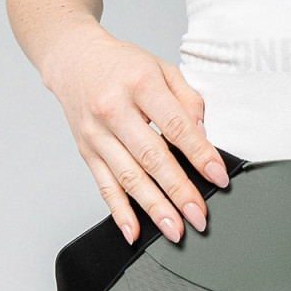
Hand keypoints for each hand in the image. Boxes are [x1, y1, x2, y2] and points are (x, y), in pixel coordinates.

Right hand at [42, 22, 231, 245]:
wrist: (73, 59)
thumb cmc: (122, 64)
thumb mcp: (161, 68)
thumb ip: (187, 99)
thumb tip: (203, 134)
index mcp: (139, 84)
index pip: (174, 125)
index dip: (199, 154)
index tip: (218, 176)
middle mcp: (113, 109)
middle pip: (151, 157)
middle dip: (178, 191)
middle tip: (199, 216)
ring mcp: (96, 133)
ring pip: (128, 177)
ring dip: (153, 207)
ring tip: (174, 230)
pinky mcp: (85, 150)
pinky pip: (104, 186)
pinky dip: (119, 212)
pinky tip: (133, 231)